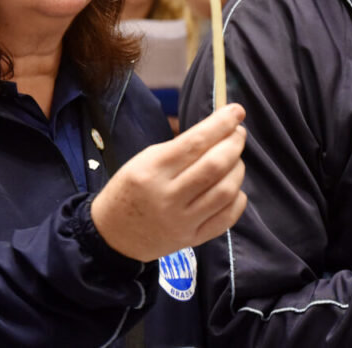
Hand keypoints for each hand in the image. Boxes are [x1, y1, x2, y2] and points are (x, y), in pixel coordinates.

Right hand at [90, 103, 247, 261]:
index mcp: (152, 170)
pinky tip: (233, 187)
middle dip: (234, 143)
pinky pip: (227, 217)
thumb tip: (219, 129)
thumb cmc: (130, 189)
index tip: (237, 111)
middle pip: (215, 165)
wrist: (113, 235)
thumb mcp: (144, 160)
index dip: (221, 124)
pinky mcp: (192, 240)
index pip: (195, 142)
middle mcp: (168, 197)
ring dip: (238, 169)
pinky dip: (237, 198)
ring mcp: (182, 222)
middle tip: (238, 133)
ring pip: (226, 190)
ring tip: (234, 159)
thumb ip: (180, 147)